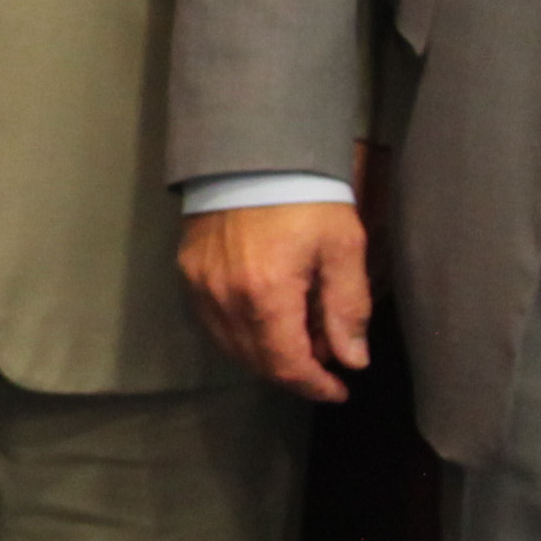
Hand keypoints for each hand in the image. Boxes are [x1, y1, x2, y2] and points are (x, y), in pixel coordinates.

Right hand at [180, 198, 369, 402]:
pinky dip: (241, 335)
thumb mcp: (342, 248)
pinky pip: (213, 323)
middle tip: (326, 356)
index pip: (287, 366)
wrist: (254, 149)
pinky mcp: (187, 272)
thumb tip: (353, 361)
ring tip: (299, 335)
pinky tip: (265, 318)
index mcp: (267, 295)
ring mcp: (200, 287)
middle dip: (295, 371)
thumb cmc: (307, 197)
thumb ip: (348, 309)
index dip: (315, 386)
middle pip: (257, 363)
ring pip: (232, 348)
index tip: (339, 391)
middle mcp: (225, 299)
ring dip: (267, 356)